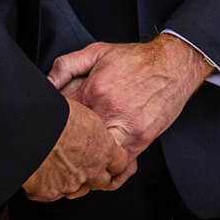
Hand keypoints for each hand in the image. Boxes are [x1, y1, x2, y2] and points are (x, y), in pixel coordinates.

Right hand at [21, 98, 134, 201]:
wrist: (32, 128)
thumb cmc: (57, 114)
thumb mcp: (85, 115)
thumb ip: (93, 131)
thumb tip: (89, 130)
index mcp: (104, 150)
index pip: (120, 164)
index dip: (115, 162)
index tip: (111, 160)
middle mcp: (90, 171)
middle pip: (102, 181)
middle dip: (96, 175)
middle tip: (86, 166)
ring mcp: (70, 184)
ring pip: (76, 190)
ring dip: (71, 181)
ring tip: (59, 167)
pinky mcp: (48, 192)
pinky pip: (51, 194)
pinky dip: (46, 186)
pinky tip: (40, 174)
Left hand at [50, 35, 213, 158]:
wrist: (173, 65)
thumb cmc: (137, 60)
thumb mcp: (97, 52)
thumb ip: (67, 66)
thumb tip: (46, 84)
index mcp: (94, 91)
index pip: (63, 117)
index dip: (54, 124)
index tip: (53, 127)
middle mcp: (109, 113)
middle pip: (76, 143)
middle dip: (65, 148)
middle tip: (58, 150)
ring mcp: (126, 129)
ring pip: (96, 158)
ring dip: (85, 161)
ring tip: (77, 160)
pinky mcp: (141, 140)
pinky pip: (119, 164)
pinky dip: (109, 167)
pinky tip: (102, 163)